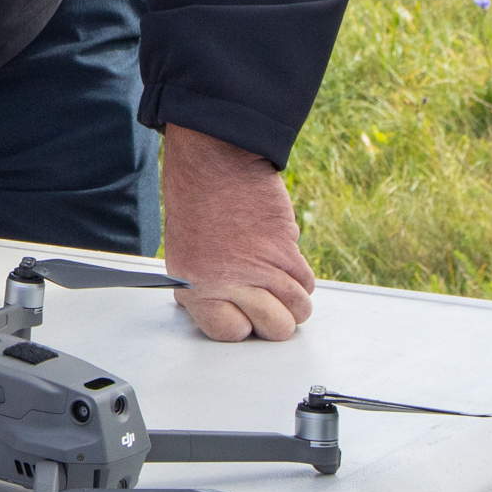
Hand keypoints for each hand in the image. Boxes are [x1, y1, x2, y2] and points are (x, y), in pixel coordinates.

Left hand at [159, 123, 315, 340]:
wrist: (214, 160)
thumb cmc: (196, 202)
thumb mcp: (185, 252)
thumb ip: (207, 287)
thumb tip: (227, 309)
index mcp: (195, 286)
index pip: (229, 332)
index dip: (242, 323)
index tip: (243, 311)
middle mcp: (227, 282)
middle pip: (276, 329)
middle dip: (277, 317)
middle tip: (268, 296)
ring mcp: (258, 267)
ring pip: (299, 308)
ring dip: (294, 297)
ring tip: (278, 278)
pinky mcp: (283, 249)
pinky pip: (306, 281)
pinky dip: (301, 275)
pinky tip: (284, 257)